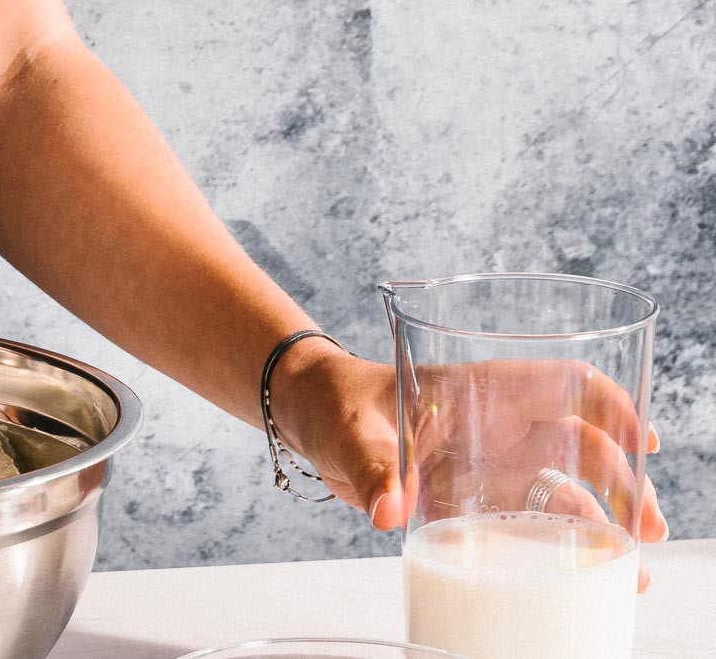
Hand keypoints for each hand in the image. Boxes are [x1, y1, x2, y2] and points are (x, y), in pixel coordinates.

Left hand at [277, 343, 667, 588]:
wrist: (309, 419)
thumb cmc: (334, 403)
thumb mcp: (348, 427)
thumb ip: (369, 463)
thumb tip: (387, 508)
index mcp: (479, 388)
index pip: (562, 382)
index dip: (609, 404)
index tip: (639, 439)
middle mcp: (499, 424)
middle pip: (583, 443)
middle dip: (624, 480)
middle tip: (647, 525)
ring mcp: (492, 463)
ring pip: (569, 486)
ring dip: (606, 520)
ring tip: (632, 564)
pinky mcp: (476, 499)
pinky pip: (530, 521)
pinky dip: (563, 546)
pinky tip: (592, 574)